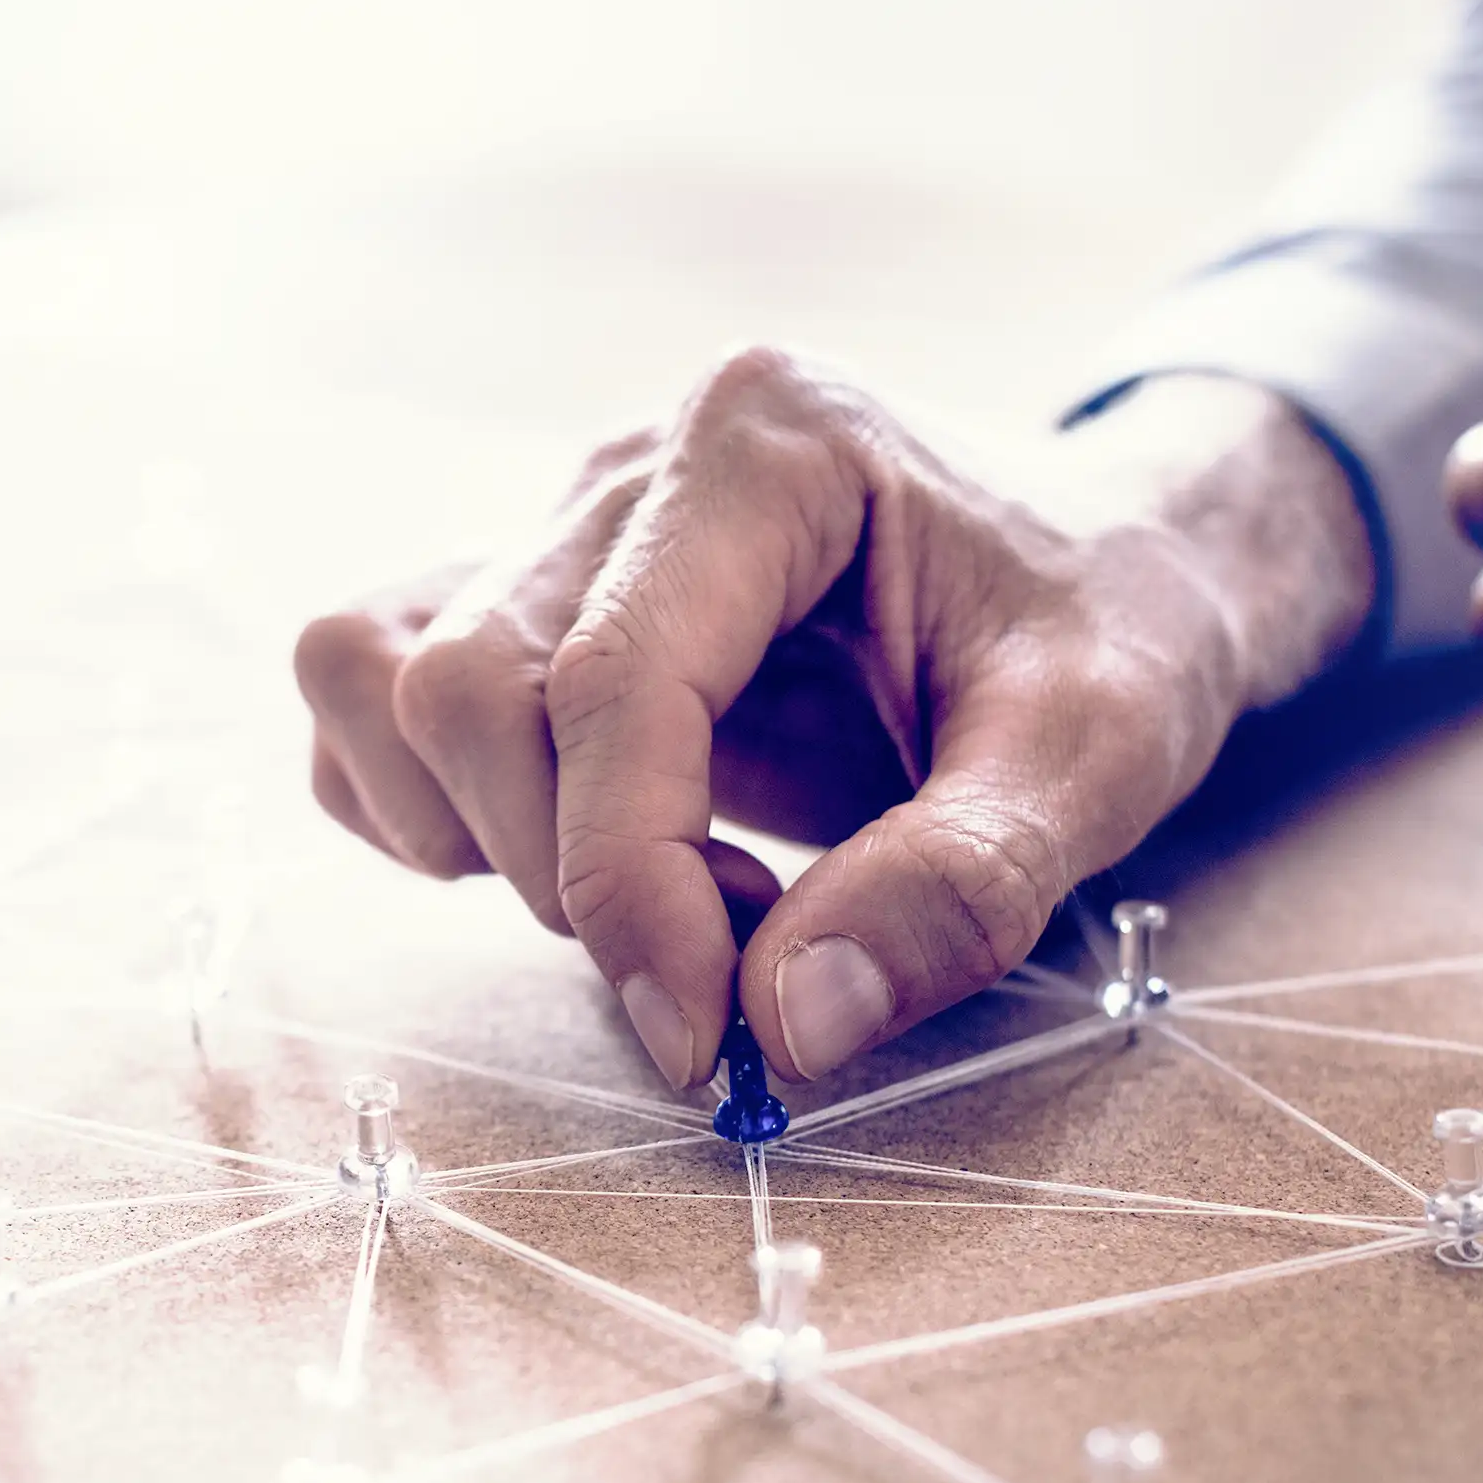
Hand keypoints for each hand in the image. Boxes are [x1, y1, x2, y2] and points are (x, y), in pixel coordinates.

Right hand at [294, 360, 1373, 1086]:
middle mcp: (630, 466)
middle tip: (740, 947)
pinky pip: (365, 694)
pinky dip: (428, 806)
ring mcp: (558, 529)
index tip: (705, 1037)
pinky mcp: (523, 602)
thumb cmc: (1114, 634)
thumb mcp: (1101, 754)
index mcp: (768, 445)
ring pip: (376, 678)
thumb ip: (956, 886)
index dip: (627, 886)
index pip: (608, 681)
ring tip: (664, 884)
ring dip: (477, 832)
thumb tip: (789, 1026)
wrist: (1116, 568)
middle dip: (569, 872)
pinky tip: (586, 851)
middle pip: (466, 688)